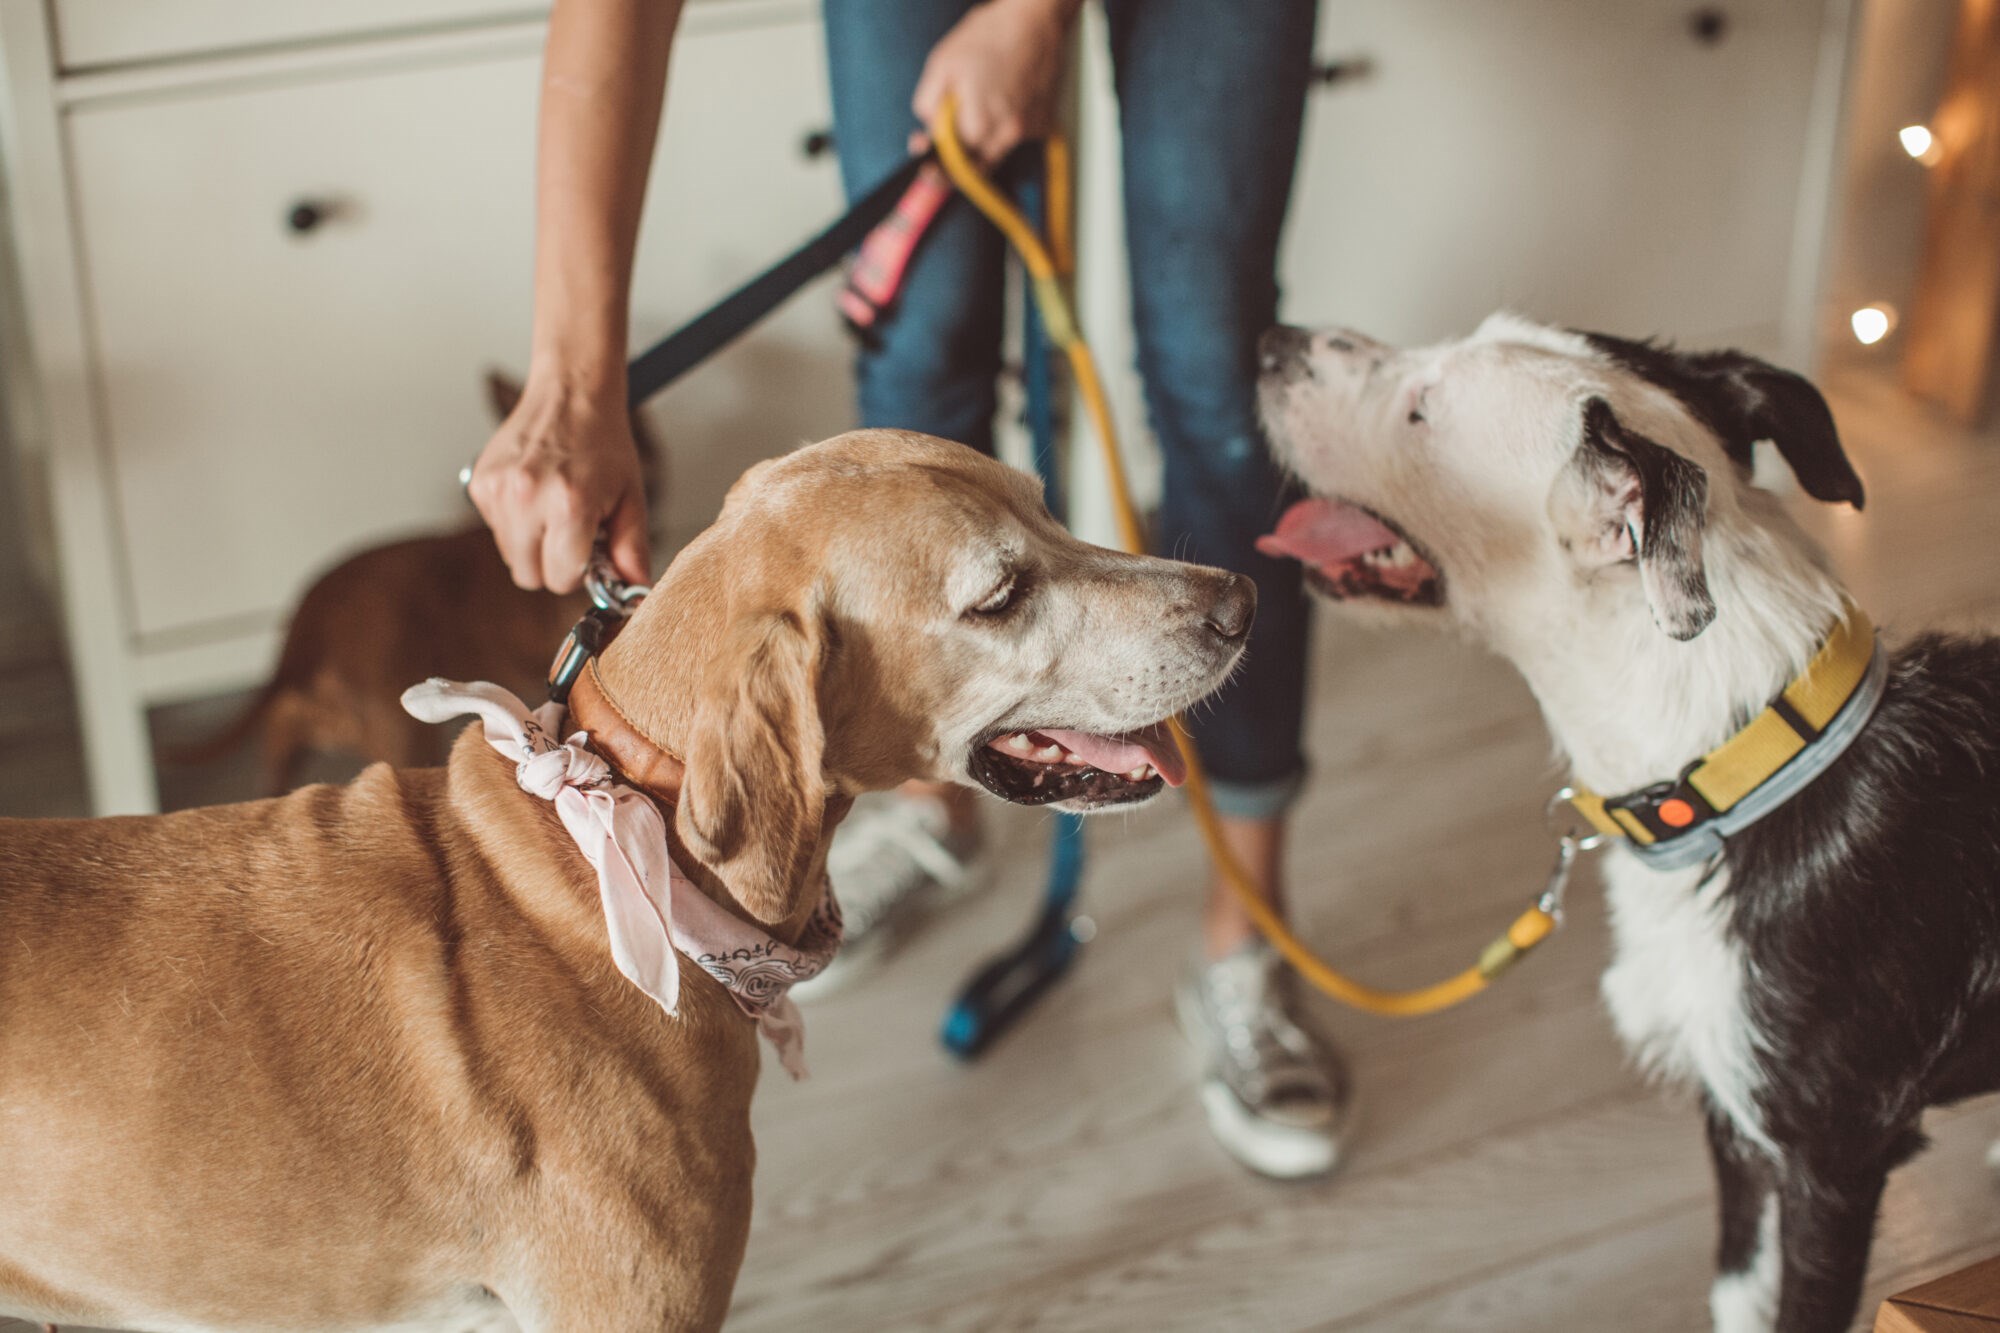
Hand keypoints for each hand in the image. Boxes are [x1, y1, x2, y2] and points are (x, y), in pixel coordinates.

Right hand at [469, 376, 650, 593]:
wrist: (572, 394)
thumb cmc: (604, 444)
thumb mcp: (632, 499)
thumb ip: (632, 550)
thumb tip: (637, 593)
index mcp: (569, 506)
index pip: (560, 580)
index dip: (578, 570)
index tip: (588, 548)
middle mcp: (527, 499)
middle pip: (528, 576)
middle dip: (552, 563)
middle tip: (571, 530)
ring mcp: (498, 490)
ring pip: (510, 555)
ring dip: (532, 543)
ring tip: (553, 506)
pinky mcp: (480, 482)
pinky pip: (496, 528)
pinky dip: (514, 521)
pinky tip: (534, 493)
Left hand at [911, 0, 1073, 164]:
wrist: (1035, 19)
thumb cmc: (989, 35)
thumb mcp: (942, 64)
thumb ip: (928, 105)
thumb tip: (929, 131)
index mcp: (979, 124)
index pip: (953, 164)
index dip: (938, 164)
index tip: (928, 168)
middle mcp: (1008, 134)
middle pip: (977, 165)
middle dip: (960, 155)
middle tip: (949, 135)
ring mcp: (1029, 131)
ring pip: (997, 152)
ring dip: (983, 139)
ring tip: (981, 100)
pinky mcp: (1043, 124)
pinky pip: (1016, 137)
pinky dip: (1004, 126)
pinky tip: (1002, 97)